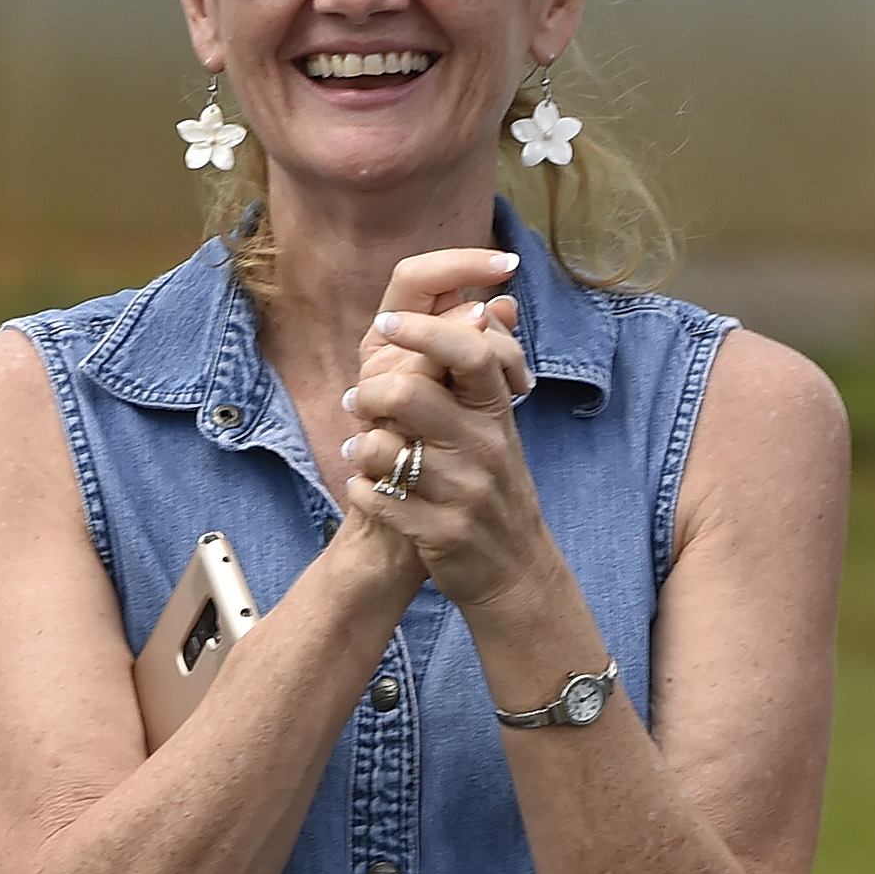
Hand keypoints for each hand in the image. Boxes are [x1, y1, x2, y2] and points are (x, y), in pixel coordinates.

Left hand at [337, 247, 544, 608]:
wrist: (514, 571)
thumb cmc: (495, 486)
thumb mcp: (499, 425)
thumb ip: (487, 365)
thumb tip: (490, 303)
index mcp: (498, 413)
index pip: (472, 351)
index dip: (424, 329)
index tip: (389, 323)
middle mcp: (487, 448)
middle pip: (409, 393)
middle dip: (370, 394)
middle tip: (360, 402)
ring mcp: (465, 492)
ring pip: (383, 449)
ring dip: (362, 449)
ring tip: (363, 454)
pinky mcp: (440, 532)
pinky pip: (375, 497)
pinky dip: (363, 491)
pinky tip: (373, 491)